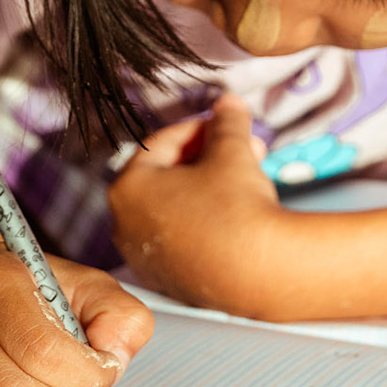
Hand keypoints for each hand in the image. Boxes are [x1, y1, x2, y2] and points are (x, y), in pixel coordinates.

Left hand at [107, 93, 281, 308]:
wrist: (260, 272)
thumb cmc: (237, 210)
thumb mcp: (232, 153)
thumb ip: (226, 123)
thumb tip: (228, 104)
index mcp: (128, 188)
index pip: (160, 144)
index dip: (197, 128)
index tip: (222, 124)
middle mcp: (126, 226)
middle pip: (165, 177)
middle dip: (207, 158)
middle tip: (242, 149)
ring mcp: (145, 258)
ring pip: (175, 209)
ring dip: (207, 188)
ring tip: (245, 180)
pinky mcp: (169, 282)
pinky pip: (182, 240)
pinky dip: (204, 222)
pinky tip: (235, 216)